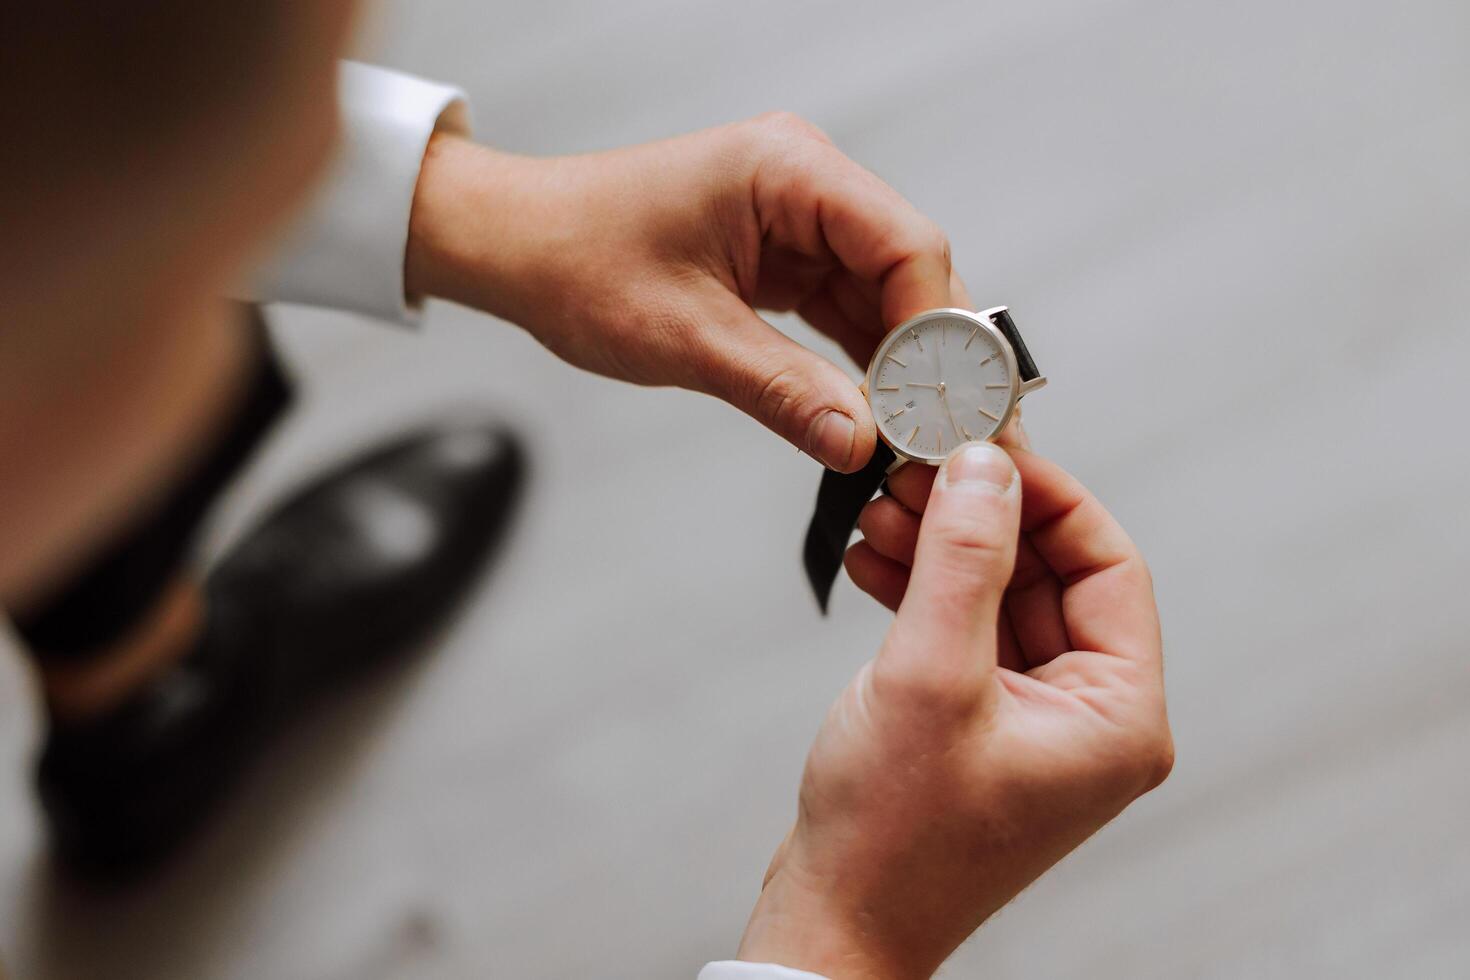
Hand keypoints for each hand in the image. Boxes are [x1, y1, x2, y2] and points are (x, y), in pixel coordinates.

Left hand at [405, 114, 964, 471]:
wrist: (516, 244)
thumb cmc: (577, 261)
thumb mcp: (684, 337)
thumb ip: (781, 388)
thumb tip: (862, 443)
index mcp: (790, 170)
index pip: (908, 245)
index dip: (937, 333)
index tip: (946, 410)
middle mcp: (808, 182)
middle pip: (912, 270)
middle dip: (933, 357)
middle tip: (954, 437)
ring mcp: (801, 218)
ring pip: (888, 296)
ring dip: (905, 367)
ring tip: (926, 439)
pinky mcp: (787, 253)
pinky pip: (848, 309)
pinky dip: (866, 363)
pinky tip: (882, 414)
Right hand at [737, 442, 1171, 978]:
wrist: (835, 920)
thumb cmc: (891, 835)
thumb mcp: (931, 674)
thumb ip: (965, 557)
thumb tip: (985, 464)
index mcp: (1117, 716)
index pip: (1108, 565)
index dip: (1047, 496)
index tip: (985, 445)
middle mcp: (1088, 717)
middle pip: (1049, 574)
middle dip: (977, 517)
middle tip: (915, 469)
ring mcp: (1032, 721)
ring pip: (1000, 596)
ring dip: (940, 548)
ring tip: (879, 512)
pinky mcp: (979, 722)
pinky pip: (964, 630)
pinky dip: (920, 590)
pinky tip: (872, 562)